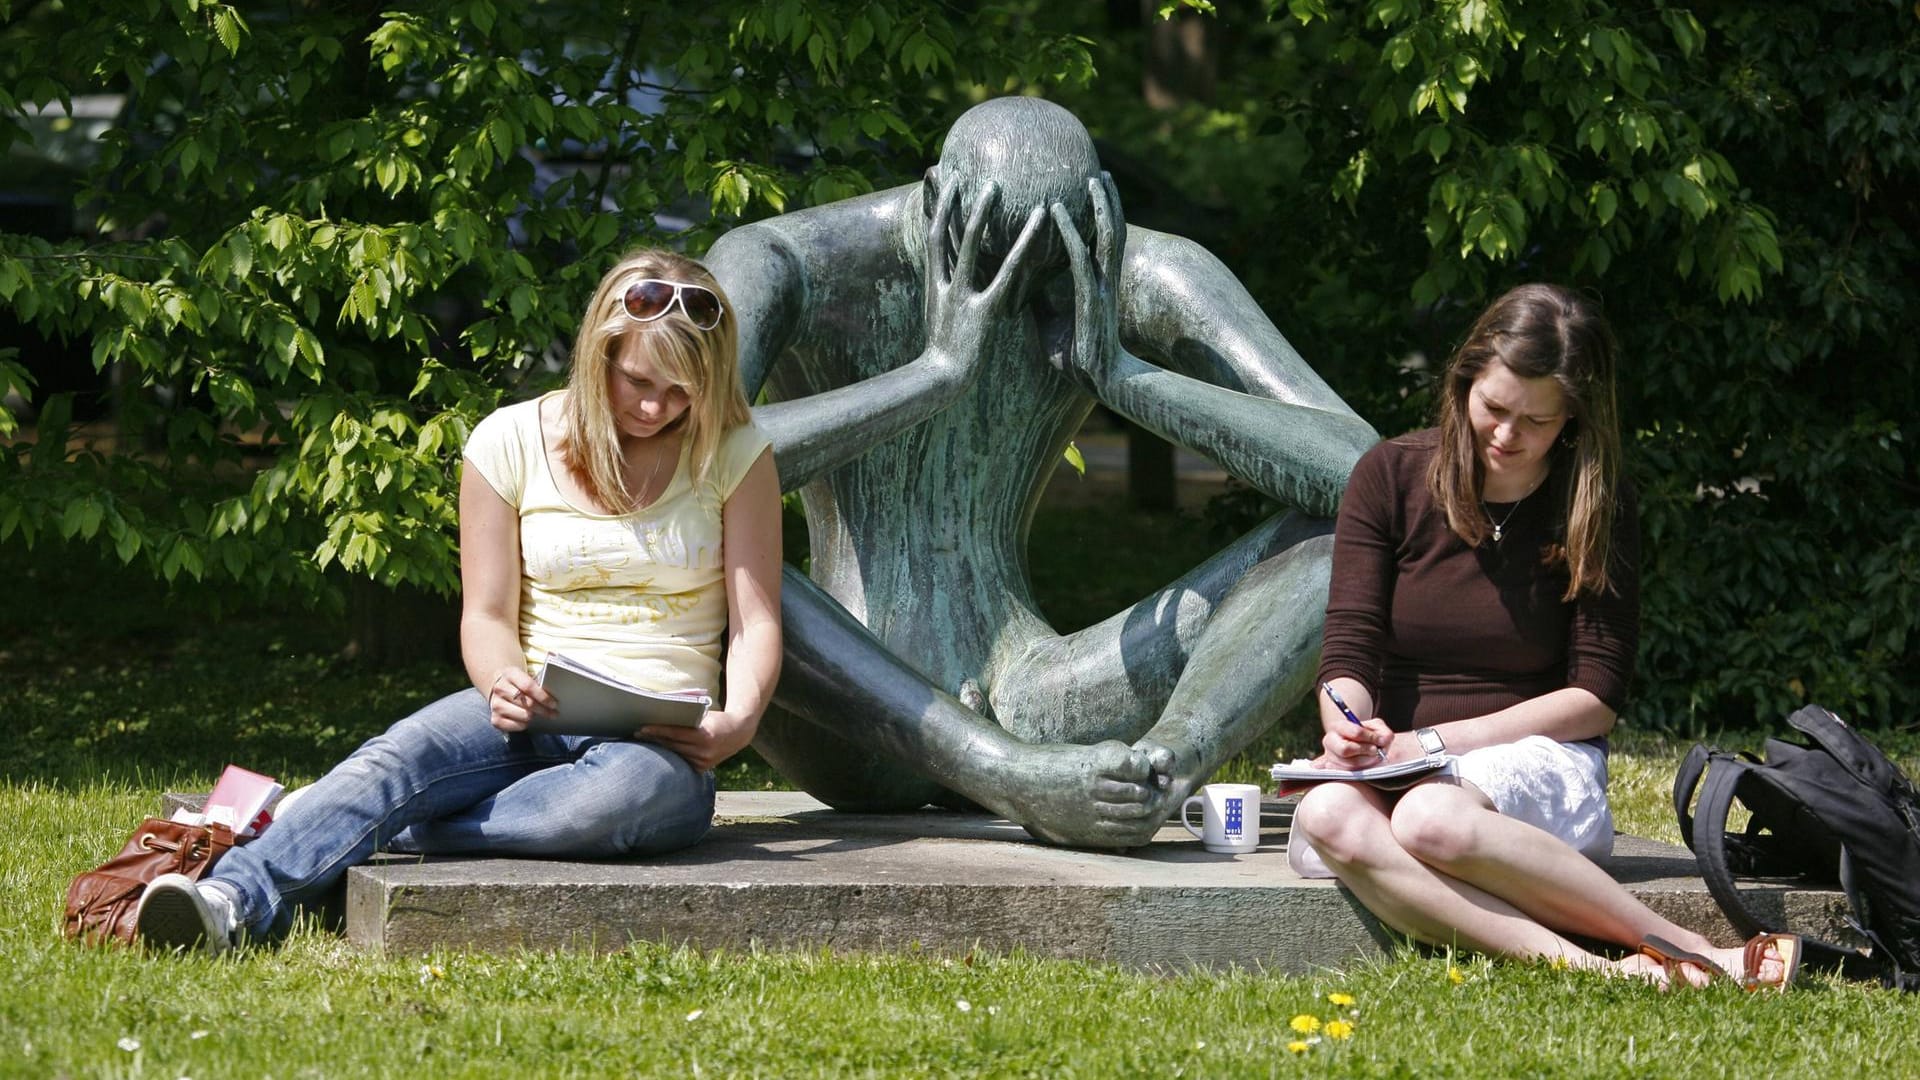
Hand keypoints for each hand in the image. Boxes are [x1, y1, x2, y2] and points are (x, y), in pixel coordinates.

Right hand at [487, 667, 555, 732]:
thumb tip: (556, 675)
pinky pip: (515, 726)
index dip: (543, 697)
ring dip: (534, 717)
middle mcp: (500, 689)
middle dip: (544, 710)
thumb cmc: (518, 681)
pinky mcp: (495, 719)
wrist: (496, 685)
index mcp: (510, 674)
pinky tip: (527, 719)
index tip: (554, 703)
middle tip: (554, 713)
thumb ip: (540, 677)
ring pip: (523, 716)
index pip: (528, 686)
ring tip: (539, 714)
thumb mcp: (525, 673)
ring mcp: (495, 705)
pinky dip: (524, 724)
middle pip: (527, 703)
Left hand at [640, 708, 758, 773]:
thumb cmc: (717, 719)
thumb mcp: (704, 714)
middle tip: (636, 733)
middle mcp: (704, 751)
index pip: (675, 733)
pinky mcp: (703, 769)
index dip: (657, 730)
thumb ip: (687, 716)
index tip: (642, 728)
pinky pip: (682, 762)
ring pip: (675, 755)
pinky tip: (658, 752)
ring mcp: (704, 762)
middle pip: (672, 745)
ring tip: (643, 742)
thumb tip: (662, 711)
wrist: (738, 733)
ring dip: (659, 749)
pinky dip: (670, 756)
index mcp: (705, 735)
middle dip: (654, 739)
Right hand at [923, 178, 1046, 381]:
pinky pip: (1007, 273)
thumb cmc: (944, 358)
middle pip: (942, 233)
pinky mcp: (984, 311)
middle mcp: (943, 285)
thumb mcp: (941, 322)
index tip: (935, 182)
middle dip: (948, 202)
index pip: (930, 239)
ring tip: (993, 185)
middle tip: (958, 172)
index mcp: (933, 287)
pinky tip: (1038, 223)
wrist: (941, 383)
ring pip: (967, 245)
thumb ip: (946, 297)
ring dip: (978, 214)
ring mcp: (961, 297)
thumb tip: (954, 283)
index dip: (932, 209)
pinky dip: (1023, 246)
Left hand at [1047, 172, 1125, 390]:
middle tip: (1100, 173)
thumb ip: (1038, 300)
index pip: (1100, 241)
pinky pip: (1080, 256)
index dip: (1099, 216)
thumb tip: (1014, 285)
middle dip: (1108, 201)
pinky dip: (1070, 231)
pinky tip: (1056, 211)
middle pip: (1112, 230)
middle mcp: (1103, 278)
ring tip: (1092, 178)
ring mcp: (1101, 285)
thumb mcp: (1050, 322)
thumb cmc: (1078, 357)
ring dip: (1100, 205)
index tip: (1092, 192)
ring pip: (1108, 235)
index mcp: (1096, 283)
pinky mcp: (1092, 296)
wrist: (1100, 382)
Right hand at [1320, 717, 1394, 767]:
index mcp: (1338, 726)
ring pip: (1349, 764)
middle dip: (1364, 751)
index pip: (1355, 732)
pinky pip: (1348, 773)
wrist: (1363, 747)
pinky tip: (1366, 763)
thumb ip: (1383, 733)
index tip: (1380, 740)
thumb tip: (1382, 741)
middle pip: (1345, 749)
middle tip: (1375, 750)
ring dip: (1366, 762)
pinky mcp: (1333, 769)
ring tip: (1373, 757)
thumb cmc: (1369, 736)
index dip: (1371, 737)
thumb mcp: (1378, 728)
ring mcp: (1329, 757)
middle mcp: (1329, 741)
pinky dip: (1362, 770)